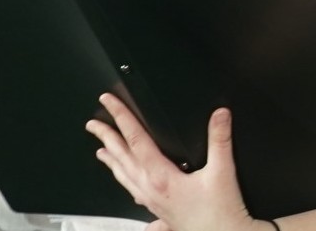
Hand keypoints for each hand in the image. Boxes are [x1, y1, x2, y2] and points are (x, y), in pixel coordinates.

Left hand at [88, 94, 263, 230]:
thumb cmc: (220, 213)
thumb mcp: (222, 172)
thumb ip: (220, 140)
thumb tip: (219, 115)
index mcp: (162, 177)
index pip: (136, 139)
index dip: (121, 117)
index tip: (109, 103)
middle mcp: (151, 189)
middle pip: (122, 158)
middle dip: (106, 137)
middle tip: (92, 124)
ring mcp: (152, 200)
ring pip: (124, 176)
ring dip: (111, 160)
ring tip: (100, 150)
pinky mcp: (157, 209)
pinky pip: (133, 190)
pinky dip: (124, 180)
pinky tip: (126, 180)